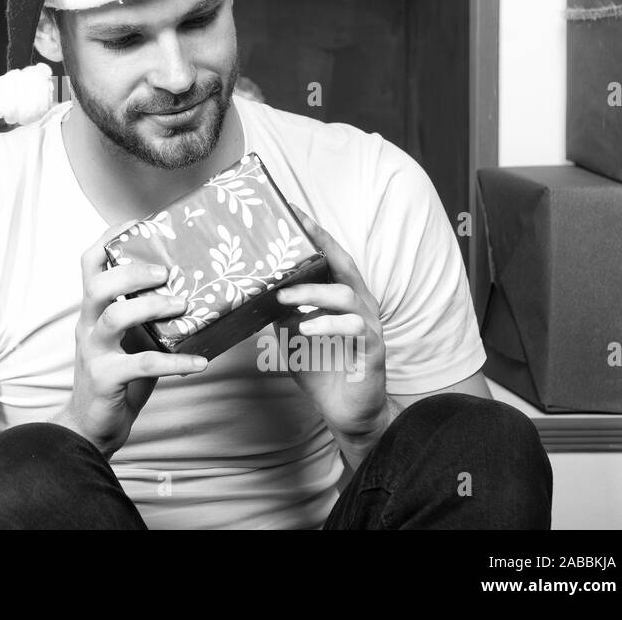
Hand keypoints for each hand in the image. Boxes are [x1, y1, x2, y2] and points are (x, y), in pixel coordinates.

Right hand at [52, 221, 209, 458]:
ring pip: (116, 316)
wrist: (90, 427)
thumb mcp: (129, 340)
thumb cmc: (117, 378)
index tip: (135, 223)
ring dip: (152, 306)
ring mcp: (94, 351)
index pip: (89, 264)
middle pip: (98, 284)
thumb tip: (192, 292)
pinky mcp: (107, 378)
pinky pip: (143, 364)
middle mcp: (88, 325)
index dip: (107, 239)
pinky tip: (200, 363)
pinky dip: (176, 363)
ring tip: (183, 306)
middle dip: (133, 272)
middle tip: (166, 273)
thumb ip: (146, 317)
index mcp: (92, 310)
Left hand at [273, 205, 389, 456]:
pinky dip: (328, 324)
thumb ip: (279, 314)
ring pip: (346, 294)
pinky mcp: (371, 349)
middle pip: (344, 264)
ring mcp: (368, 325)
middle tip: (296, 228)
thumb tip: (250, 294)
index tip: (291, 210)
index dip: (314, 233)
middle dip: (321, 243)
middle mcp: (359, 304)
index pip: (329, 258)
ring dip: (312, 292)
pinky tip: (306, 327)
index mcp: (341, 297)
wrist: (347, 412)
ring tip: (283, 296)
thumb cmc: (322, 370)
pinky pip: (353, 328)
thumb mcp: (291, 337)